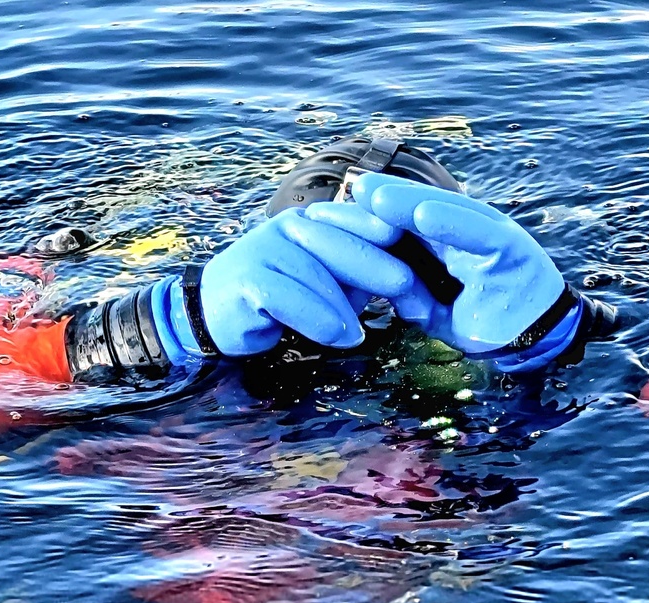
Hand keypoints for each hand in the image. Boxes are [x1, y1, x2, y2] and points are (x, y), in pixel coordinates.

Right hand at [163, 207, 422, 356]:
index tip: (430, 261)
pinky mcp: (247, 278)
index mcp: (316, 220)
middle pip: (344, 243)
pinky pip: (290, 297)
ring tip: (360, 333)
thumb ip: (362, 275)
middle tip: (412, 293)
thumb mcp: (330, 283)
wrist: (218, 315)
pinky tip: (338, 336)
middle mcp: (292, 225)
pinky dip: (317, 319)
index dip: (395, 240)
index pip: (361, 222)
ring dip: (344, 307)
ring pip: (318, 273)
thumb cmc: (284, 299)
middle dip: (381, 270)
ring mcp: (266, 248)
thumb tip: (414, 282)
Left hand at [307, 173, 576, 355]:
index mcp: (451, 245)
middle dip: (385, 198)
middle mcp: (471, 233)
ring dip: (410, 202)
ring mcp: (492, 236)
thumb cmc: (489, 326)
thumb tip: (379, 288)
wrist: (538, 343)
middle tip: (348, 189)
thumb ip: (412, 298)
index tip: (339, 207)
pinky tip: (423, 214)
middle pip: (423, 207)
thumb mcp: (440, 314)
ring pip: (448, 211)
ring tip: (376, 197)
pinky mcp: (512, 247)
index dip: (376, 212)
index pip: (410, 222)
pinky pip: (479, 232)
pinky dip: (452, 223)